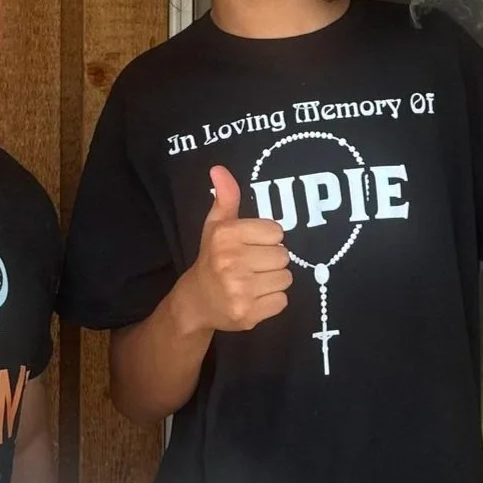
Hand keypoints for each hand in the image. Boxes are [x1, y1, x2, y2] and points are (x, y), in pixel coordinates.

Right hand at [181, 165, 291, 332]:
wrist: (197, 302)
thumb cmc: (212, 258)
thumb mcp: (217, 225)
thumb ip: (225, 197)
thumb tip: (219, 168)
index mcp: (226, 236)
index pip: (276, 232)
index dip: (268, 239)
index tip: (252, 246)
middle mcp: (231, 262)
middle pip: (283, 256)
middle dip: (272, 261)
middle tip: (252, 266)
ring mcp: (239, 290)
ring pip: (286, 279)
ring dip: (274, 281)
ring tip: (254, 281)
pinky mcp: (248, 314)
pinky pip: (282, 301)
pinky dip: (272, 301)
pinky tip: (255, 297)